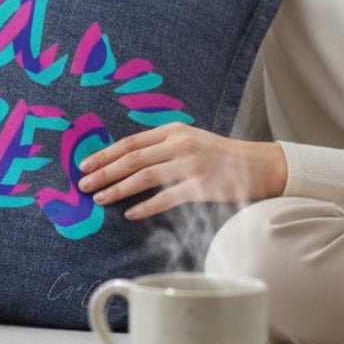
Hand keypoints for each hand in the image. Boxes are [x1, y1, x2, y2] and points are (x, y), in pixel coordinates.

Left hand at [77, 123, 287, 219]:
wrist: (260, 165)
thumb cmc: (219, 155)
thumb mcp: (189, 139)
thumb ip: (160, 145)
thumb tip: (125, 159)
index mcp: (173, 130)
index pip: (130, 142)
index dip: (104, 154)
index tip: (84, 164)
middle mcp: (179, 144)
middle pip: (131, 159)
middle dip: (103, 172)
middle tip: (83, 184)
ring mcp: (190, 165)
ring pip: (143, 177)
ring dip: (117, 189)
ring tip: (99, 198)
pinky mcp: (201, 187)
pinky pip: (166, 198)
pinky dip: (145, 206)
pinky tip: (129, 213)